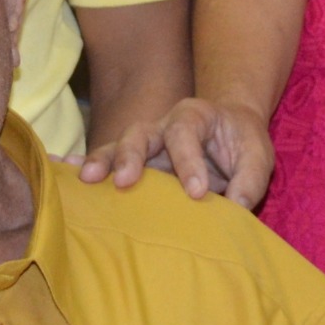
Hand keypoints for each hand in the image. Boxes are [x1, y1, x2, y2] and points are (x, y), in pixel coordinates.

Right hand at [76, 97, 272, 206]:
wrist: (229, 133)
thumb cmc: (242, 143)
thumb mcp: (258, 156)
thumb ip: (250, 180)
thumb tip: (234, 209)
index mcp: (194, 115)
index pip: (185, 134)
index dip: (189, 162)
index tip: (197, 193)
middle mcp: (163, 125)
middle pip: (140, 133)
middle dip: (131, 156)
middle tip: (125, 181)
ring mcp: (145, 145)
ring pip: (118, 148)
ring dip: (102, 163)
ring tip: (87, 181)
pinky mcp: (136, 165)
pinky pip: (108, 164)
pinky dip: (87, 168)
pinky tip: (66, 176)